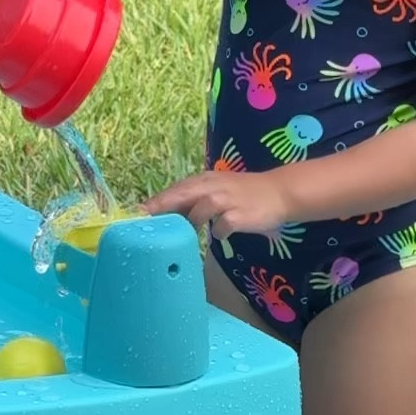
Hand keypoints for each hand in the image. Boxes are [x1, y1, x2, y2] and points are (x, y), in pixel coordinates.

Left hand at [145, 169, 294, 241]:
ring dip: (191, 222)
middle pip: (180, 195)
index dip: (155, 202)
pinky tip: (224, 233)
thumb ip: (195, 200)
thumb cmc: (244, 194)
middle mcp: (212, 187)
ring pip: (199, 211)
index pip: (174, 190)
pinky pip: (221, 227)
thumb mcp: (217, 190)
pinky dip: (219, 232)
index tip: (135, 214)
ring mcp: (226, 200)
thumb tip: (169, 215)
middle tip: (142, 221)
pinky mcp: (238, 215)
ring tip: (187, 234)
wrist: (280, 193)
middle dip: (160, 208)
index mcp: (204, 180)